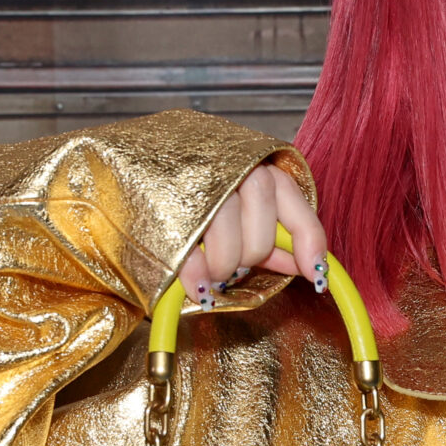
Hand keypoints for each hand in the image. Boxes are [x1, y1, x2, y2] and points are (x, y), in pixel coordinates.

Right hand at [176, 162, 328, 300]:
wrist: (131, 157)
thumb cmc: (188, 180)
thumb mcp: (237, 198)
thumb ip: (270, 229)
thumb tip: (301, 264)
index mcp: (254, 164)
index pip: (294, 204)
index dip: (310, 242)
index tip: (315, 274)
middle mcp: (231, 168)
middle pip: (260, 237)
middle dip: (249, 259)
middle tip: (231, 264)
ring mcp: (196, 184)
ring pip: (229, 249)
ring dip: (222, 269)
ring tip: (209, 269)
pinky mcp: (164, 208)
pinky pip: (191, 256)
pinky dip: (197, 278)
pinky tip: (199, 288)